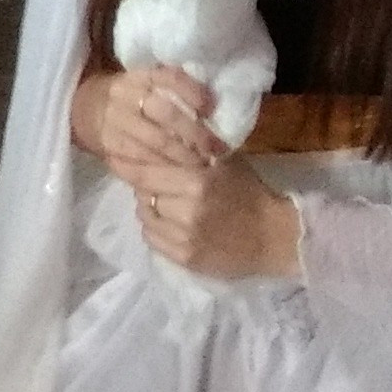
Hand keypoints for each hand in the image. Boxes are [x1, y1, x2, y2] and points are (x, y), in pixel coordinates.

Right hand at [75, 66, 223, 179]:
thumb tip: (213, 104)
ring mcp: (114, 122)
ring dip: (183, 156)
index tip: (211, 108)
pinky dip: (163, 170)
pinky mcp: (109, 147)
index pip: (168, 77)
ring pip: (154, 142)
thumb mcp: (147, 82)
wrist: (83, 108)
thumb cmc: (129, 96)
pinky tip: (179, 175)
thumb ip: (174, 88)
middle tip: (216, 148)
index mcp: (139, 76)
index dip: (192, 92)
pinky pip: (139, 162)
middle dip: (194, 133)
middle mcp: (124, 96)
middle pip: (165, 113)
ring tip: (204, 165)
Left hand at [128, 156, 300, 279]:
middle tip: (154, 184)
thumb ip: (194, 150)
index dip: (126, 166)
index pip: (144, 173)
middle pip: (143, 196)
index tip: (115, 158)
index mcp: (195, 182)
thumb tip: (163, 132)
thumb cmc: (251, 193)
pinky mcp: (186, 259)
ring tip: (163, 205)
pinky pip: (154, 241)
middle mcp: (185, 211)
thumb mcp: (225, 162)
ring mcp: (184, 238)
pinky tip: (169, 224)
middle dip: (145, 188)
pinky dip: (156, 230)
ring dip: (150, 210)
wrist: (277, 237)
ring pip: (146, 219)